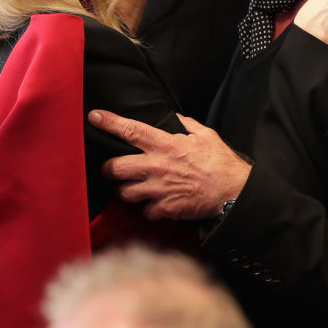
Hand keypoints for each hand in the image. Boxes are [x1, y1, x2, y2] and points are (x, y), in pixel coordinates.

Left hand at [89, 110, 250, 220]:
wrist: (232, 192)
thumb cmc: (220, 162)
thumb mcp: (206, 135)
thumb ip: (188, 125)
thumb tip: (177, 119)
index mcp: (165, 144)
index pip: (130, 130)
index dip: (109, 122)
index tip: (94, 116)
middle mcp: (156, 166)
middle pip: (115, 168)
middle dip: (108, 169)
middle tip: (111, 169)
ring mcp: (158, 189)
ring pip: (124, 192)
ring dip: (125, 190)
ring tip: (131, 188)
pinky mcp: (164, 208)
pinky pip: (144, 211)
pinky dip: (147, 208)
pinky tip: (154, 203)